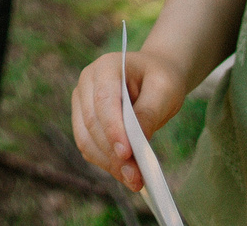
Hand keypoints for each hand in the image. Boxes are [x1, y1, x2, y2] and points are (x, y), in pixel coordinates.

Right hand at [71, 47, 183, 190]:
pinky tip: (125, 173)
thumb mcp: (164, 91)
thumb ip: (149, 113)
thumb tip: (137, 143)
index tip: (127, 153)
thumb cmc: (160, 80)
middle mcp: (87, 82)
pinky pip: (88, 146)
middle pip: (92, 122)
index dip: (112, 128)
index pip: (103, 100)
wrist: (154, 77)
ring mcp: (82, 101)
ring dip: (108, 163)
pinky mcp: (83, 120)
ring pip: (86, 138)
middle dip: (113, 153)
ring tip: (133, 180)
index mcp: (106, 66)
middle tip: (136, 177)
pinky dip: (106, 163)